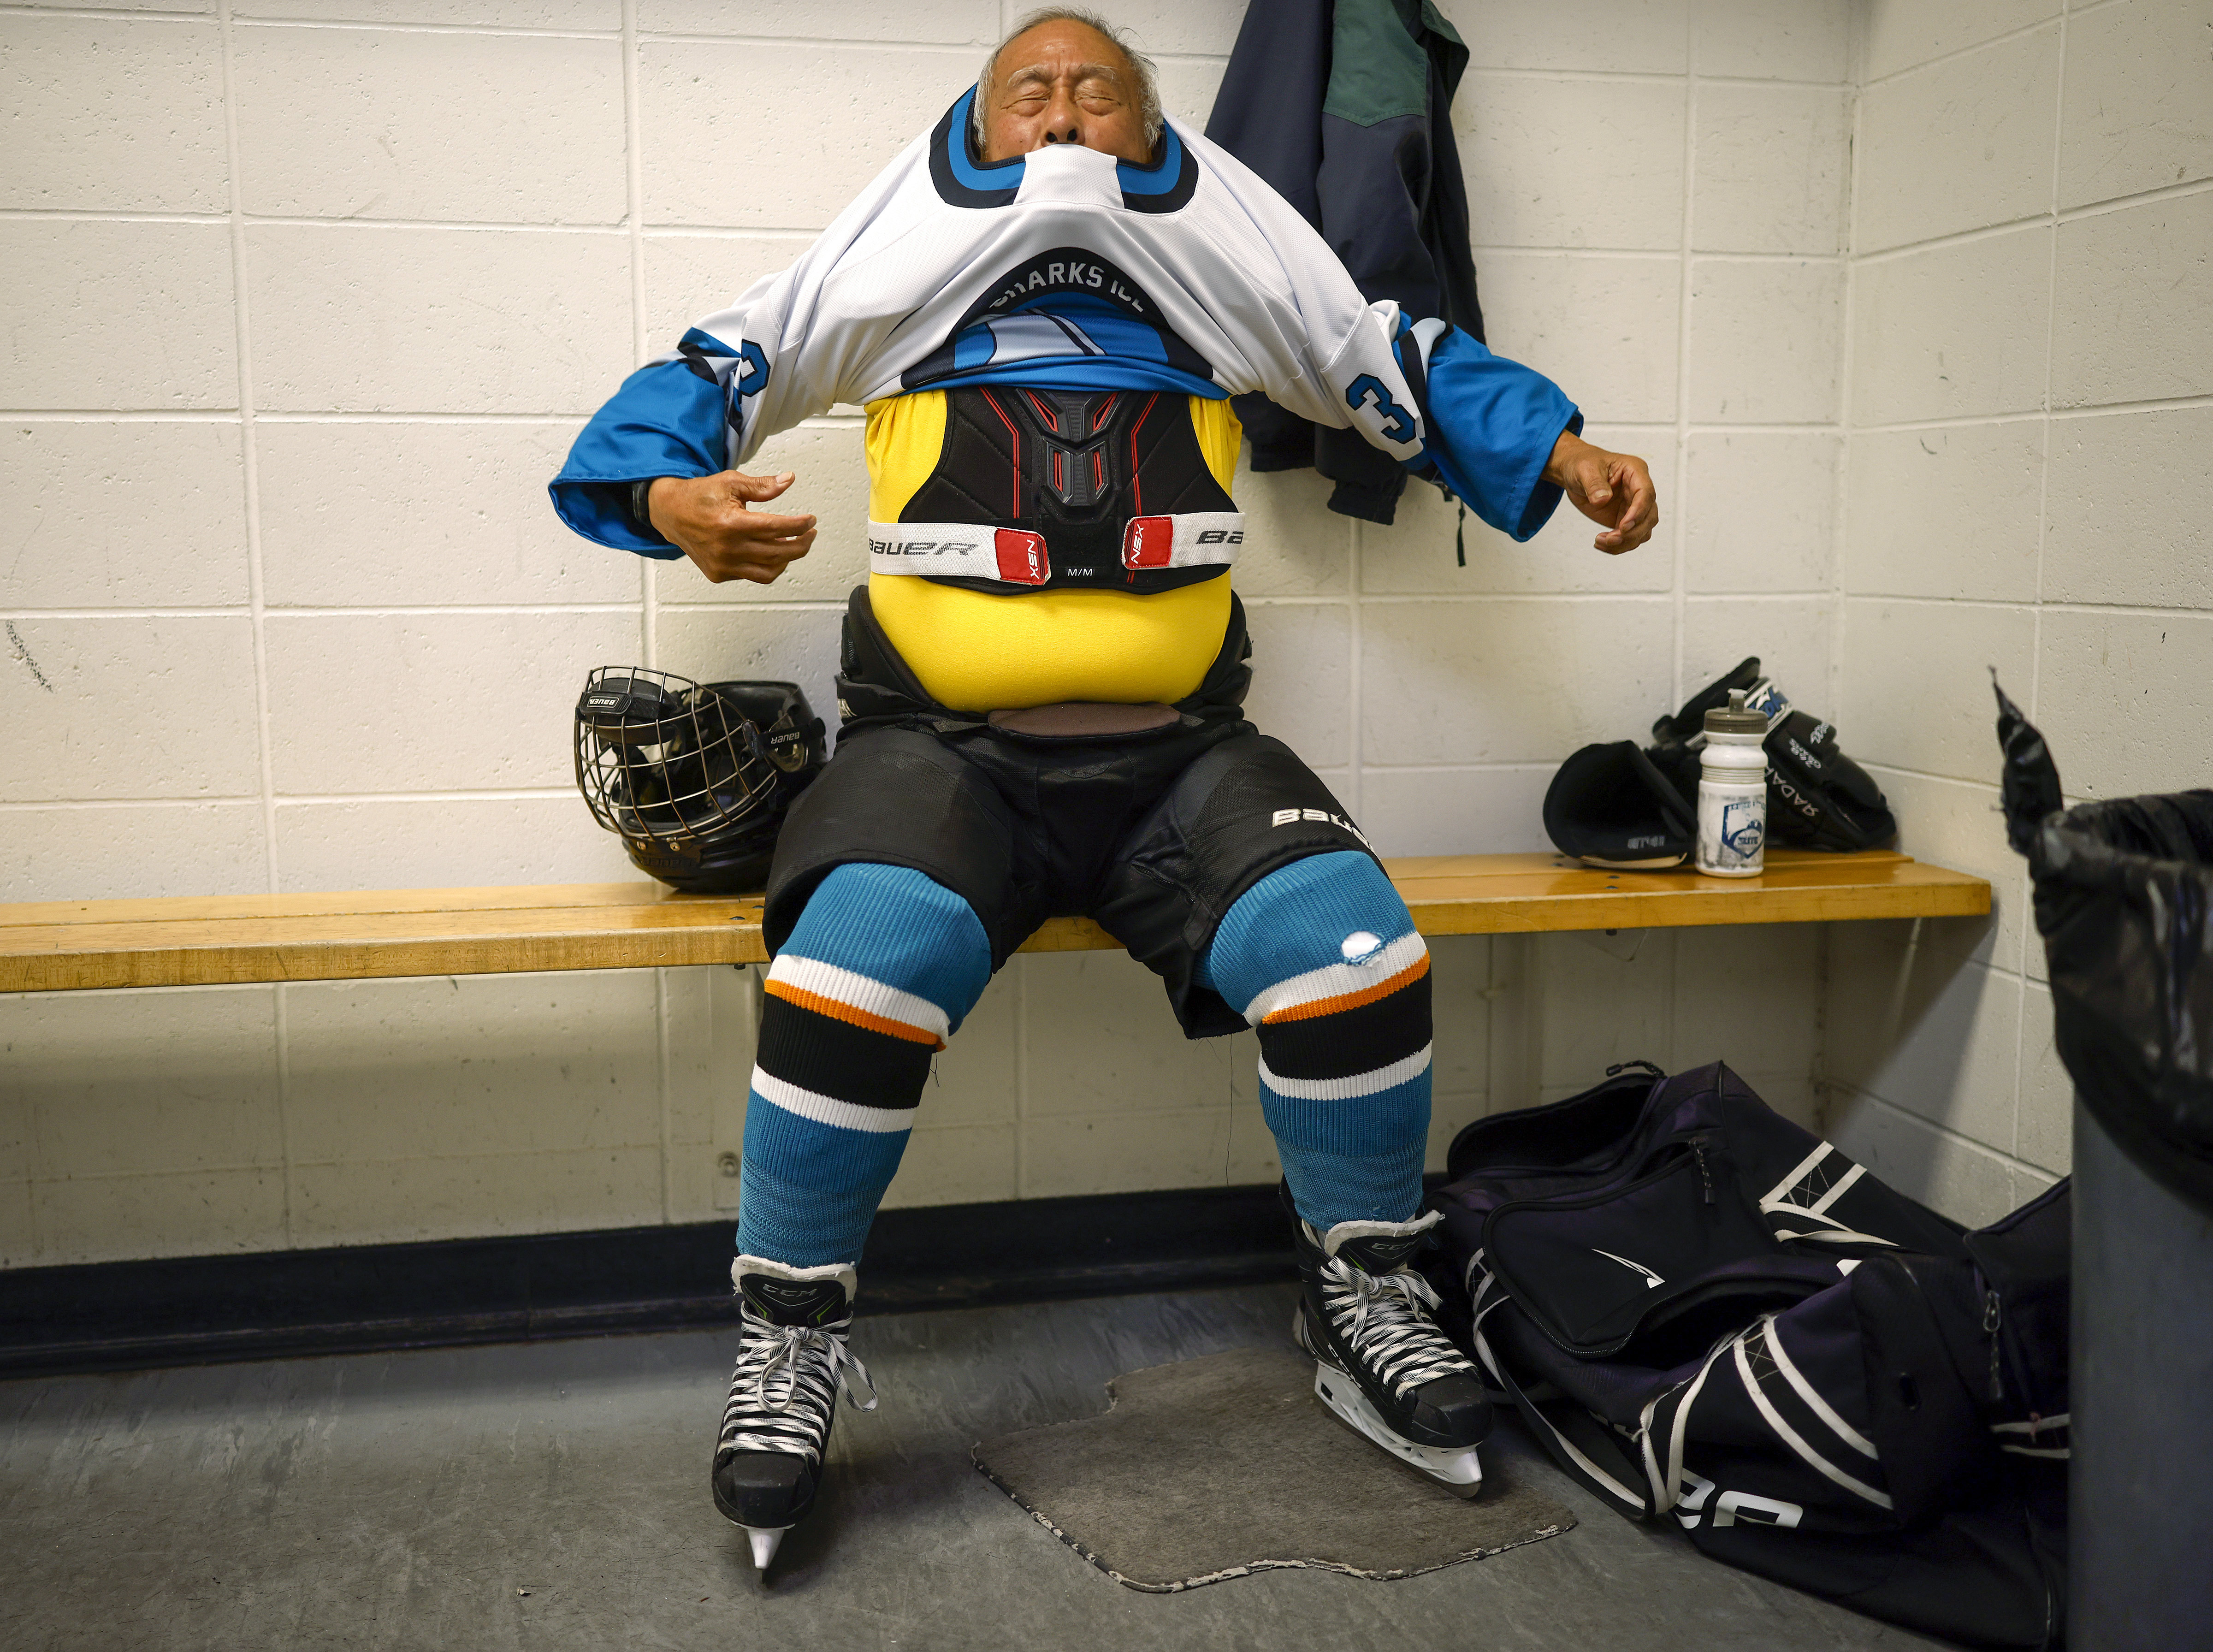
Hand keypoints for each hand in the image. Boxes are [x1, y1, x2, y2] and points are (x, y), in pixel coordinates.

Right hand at [646, 470, 817, 583]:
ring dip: (788, 558)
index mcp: (731, 524)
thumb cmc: (700, 495)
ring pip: (769, 570)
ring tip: (795, 543)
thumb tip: (789, 480)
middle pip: (779, 552)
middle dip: (801, 543)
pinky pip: (754, 575)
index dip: (799, 525)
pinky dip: (769, 566)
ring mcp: (722, 565)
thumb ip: (762, 485)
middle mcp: (727, 548)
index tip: (811, 521)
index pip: (777, 528)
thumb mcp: (731, 482)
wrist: (670, 512)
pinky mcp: (719, 574)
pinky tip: (774, 553)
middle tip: (810, 533)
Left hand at [1543, 431, 1657, 554]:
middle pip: (1649, 517)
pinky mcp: (1624, 519)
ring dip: (1625, 542)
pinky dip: (1618, 545)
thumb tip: (1602, 499)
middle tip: (1610, 539)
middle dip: (1632, 532)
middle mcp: (1638, 490)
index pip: (1646, 494)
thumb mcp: (1585, 469)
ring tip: (1601, 542)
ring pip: (1642, 531)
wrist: (1574, 472)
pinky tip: (1602, 544)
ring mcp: (1633, 506)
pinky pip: (1629, 537)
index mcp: (1635, 471)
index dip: (1638, 512)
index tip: (1623, 526)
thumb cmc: (1584, 463)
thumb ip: (1594, 484)